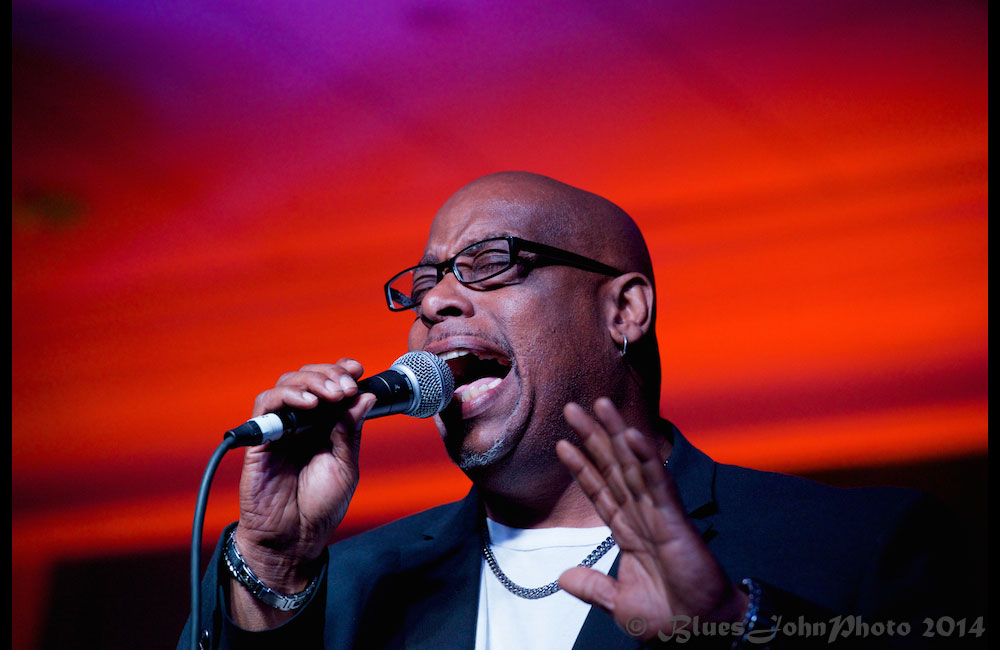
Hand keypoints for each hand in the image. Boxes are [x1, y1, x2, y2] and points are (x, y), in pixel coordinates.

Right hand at [234, 359, 375, 593]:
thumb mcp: (345, 466)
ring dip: (312, 381)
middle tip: (346, 385)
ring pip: (287, 383)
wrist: (294, 539)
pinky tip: (308, 404)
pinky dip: (287, 396)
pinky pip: (265, 404)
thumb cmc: (319, 507)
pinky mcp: (260, 438)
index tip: (357, 370)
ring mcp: (280, 427)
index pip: (329, 385)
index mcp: (324, 424)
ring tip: (331, 394)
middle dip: (329, 374)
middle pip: (308, 377)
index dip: (340, 371)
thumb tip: (365, 396)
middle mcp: (301, 421)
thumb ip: (349, 431)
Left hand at [556, 398, 747, 640]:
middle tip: (572, 407)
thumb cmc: (668, 618)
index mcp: (628, 532)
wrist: (699, 633)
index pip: (600, 491)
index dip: (582, 467)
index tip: (562, 443)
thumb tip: (562, 577)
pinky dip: (646, 459)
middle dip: (593, 437)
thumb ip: (591, 586)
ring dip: (616, 433)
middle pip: (612, 467)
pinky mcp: (675, 521)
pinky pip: (658, 484)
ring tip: (599, 404)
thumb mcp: (618, 604)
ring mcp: (658, 514)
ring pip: (633, 465)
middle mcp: (641, 515)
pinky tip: (632, 435)